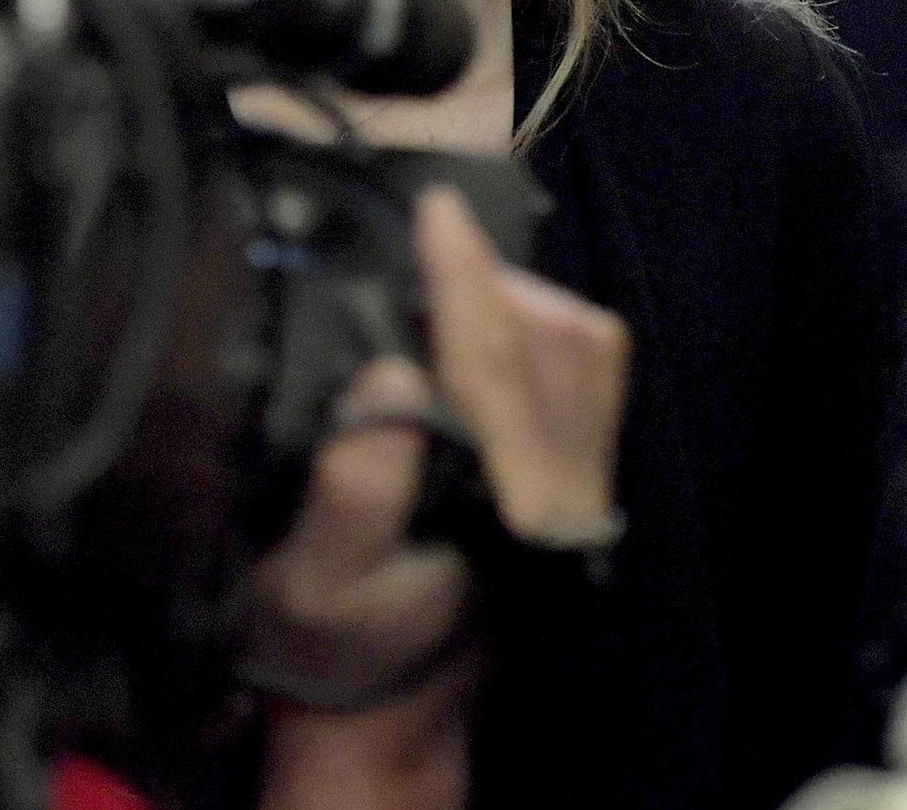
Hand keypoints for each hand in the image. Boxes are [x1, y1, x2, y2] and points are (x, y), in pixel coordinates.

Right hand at [248, 190, 629, 809]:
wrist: (388, 696)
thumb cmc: (334, 633)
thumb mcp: (312, 578)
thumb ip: (353, 486)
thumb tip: (389, 375)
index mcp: (500, 516)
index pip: (496, 368)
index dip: (467, 281)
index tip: (437, 211)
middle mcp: (560, 497)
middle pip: (562, 346)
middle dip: (496, 283)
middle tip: (425, 258)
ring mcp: (582, 488)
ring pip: (588, 354)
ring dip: (522, 300)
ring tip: (448, 292)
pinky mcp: (583, 479)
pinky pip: (593, 373)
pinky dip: (544, 325)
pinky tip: (485, 328)